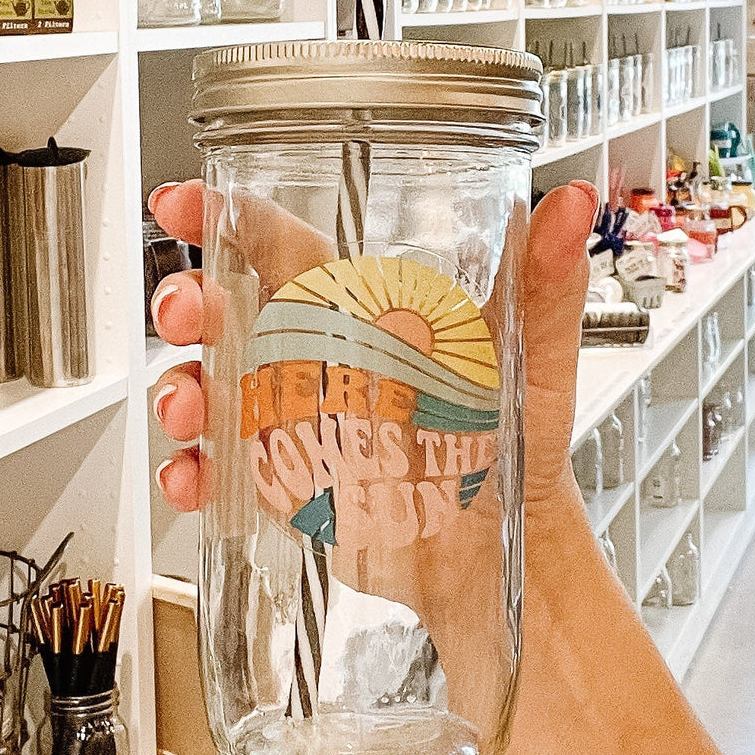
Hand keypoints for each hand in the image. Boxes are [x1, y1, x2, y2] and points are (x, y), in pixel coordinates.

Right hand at [149, 177, 600, 727]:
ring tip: (189, 408)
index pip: (289, 249)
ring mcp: (296, 421)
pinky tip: (194, 480)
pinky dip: (193, 473)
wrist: (505, 552)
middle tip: (185, 310)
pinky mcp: (286, 481)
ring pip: (211, 387)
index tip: (188, 203)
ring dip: (180, 388)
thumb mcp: (533, 361)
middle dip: (189, 300)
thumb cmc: (519, 448)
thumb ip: (548, 283)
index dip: (232, 218)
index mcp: (368, 315)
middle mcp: (322, 359)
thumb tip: (573, 204)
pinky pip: (221, 470)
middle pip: (230, 311)